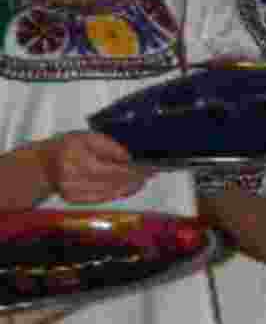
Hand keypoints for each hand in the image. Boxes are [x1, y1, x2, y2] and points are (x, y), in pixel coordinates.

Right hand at [38, 131, 153, 203]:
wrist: (43, 164)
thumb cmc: (66, 146)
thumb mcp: (87, 136)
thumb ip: (109, 146)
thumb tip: (128, 157)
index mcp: (76, 159)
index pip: (110, 170)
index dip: (131, 171)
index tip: (147, 168)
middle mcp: (72, 179)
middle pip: (111, 183)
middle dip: (133, 179)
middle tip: (150, 174)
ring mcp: (72, 192)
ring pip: (108, 193)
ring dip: (128, 188)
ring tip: (142, 180)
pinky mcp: (74, 200)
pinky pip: (101, 198)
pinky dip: (117, 193)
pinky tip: (128, 188)